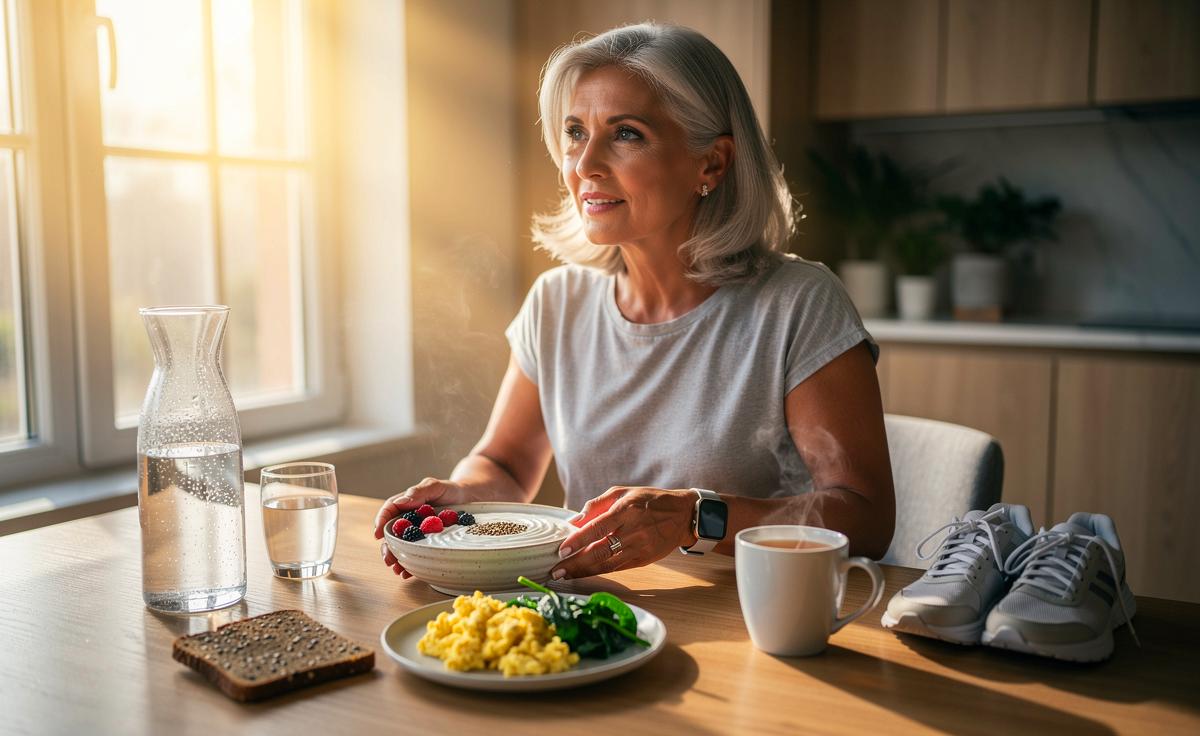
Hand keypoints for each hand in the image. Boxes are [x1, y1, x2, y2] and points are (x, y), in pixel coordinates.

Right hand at [374, 477, 469, 576]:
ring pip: (402, 547)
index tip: (377, 534)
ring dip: (397, 559)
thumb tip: (401, 502)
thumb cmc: (449, 490)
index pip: (389, 511)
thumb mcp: (435, 486)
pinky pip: (416, 554)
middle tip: (388, 559)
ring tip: (398, 570)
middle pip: (392, 534)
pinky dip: (411, 564)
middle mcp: (408, 520)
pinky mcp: (427, 543)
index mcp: (406, 504)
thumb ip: (419, 492)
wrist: (468, 500)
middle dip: (387, 548)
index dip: (380, 522)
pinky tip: (408, 573)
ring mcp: (417, 533)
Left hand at [551, 486, 696, 579]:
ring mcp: (640, 548)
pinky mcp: (644, 560)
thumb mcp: (623, 492)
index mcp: (627, 510)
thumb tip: (574, 520)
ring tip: (565, 576)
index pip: (598, 528)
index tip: (562, 550)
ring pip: (608, 564)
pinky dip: (600, 571)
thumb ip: (597, 505)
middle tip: (556, 571)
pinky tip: (585, 573)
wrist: (683, 515)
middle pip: (600, 551)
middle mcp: (633, 531)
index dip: (578, 540)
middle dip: (575, 563)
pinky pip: (618, 568)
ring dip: (584, 571)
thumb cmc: (650, 500)